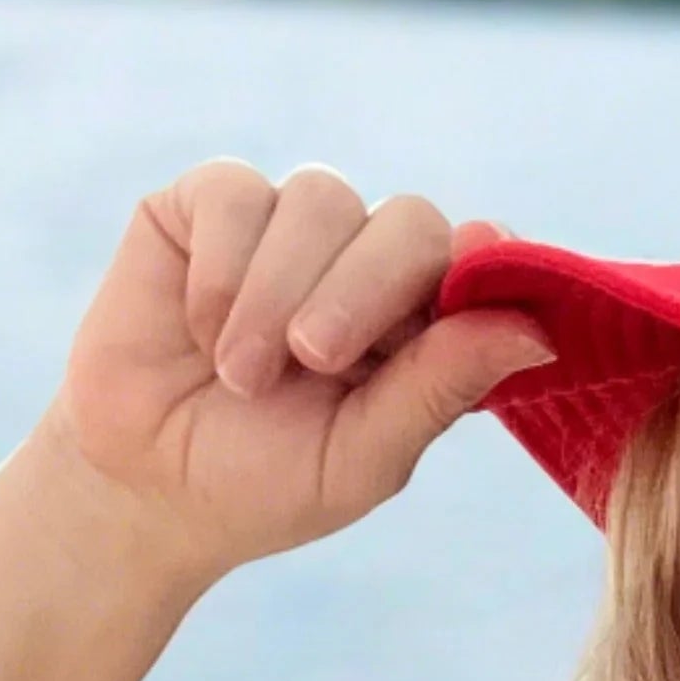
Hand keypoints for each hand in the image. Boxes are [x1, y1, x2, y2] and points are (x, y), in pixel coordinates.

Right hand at [37, 160, 552, 584]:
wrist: (142, 487)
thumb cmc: (262, 484)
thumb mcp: (361, 457)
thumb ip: (440, 389)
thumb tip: (537, 331)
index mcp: (421, 325)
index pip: (476, 264)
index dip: (479, 269)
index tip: (461, 296)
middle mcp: (366, 262)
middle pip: (409, 221)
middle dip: (364, 290)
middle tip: (314, 360)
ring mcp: (291, 225)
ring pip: (322, 199)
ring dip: (280, 292)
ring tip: (241, 376)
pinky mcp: (210, 203)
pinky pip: (239, 193)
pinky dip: (223, 270)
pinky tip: (201, 332)